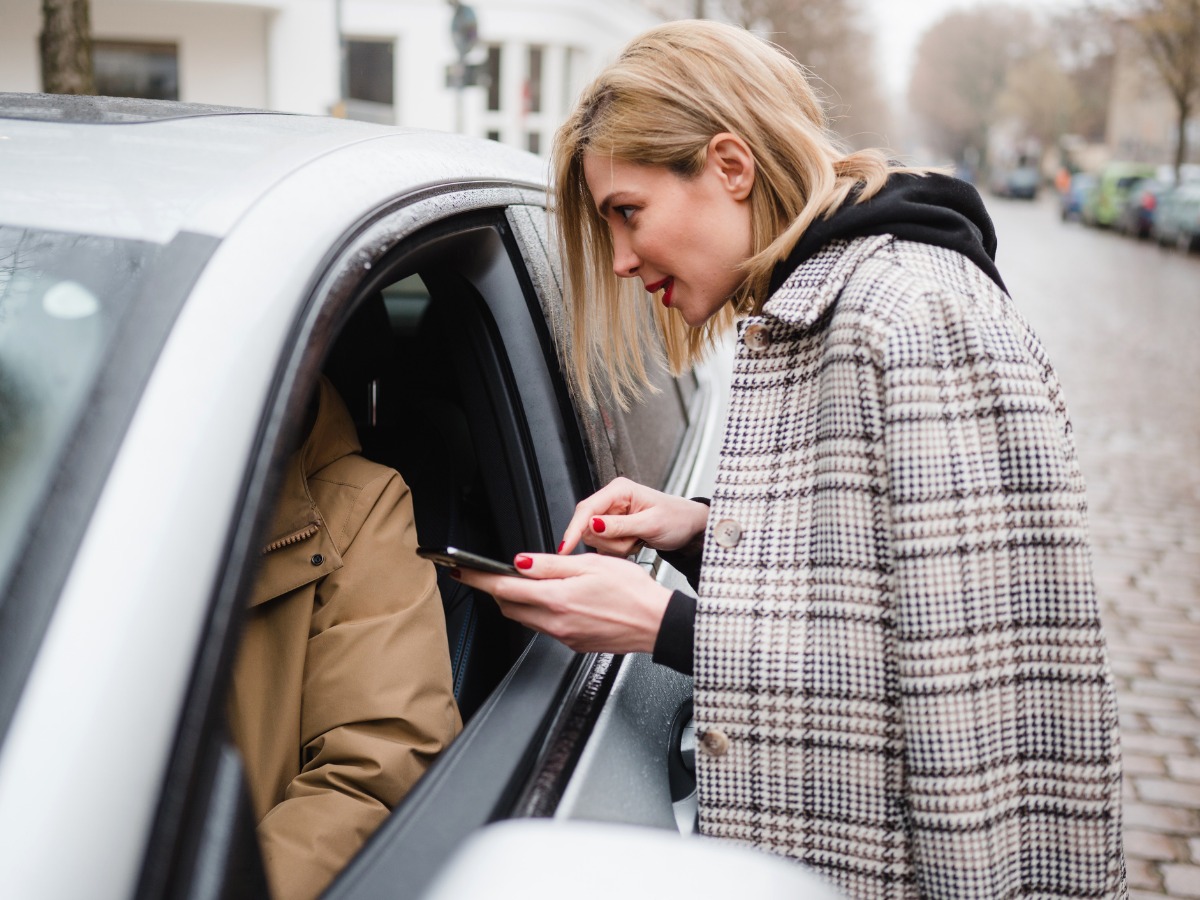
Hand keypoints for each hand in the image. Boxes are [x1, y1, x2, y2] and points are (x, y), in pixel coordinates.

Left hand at [452, 552, 672, 653]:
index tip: (459, 570)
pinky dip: (539, 612)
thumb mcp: (591, 565)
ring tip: (527, 583)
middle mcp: (555, 622)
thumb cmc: (633, 591)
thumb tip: (519, 563)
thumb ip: (550, 565)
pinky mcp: (573, 644)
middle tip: (492, 573)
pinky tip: (555, 599)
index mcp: (556, 599)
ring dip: (517, 601)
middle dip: (496, 590)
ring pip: (525, 618)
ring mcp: (563, 636)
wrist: (657, 624)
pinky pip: (544, 627)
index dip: (477, 578)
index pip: (503, 588)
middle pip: (508, 606)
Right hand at [560, 477, 709, 557]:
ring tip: (638, 539)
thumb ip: (620, 525)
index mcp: (619, 490)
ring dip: (616, 547)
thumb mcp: (651, 523)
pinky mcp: (612, 529)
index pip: (586, 509)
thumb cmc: (677, 519)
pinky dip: (619, 551)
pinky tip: (635, 543)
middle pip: (587, 527)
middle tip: (634, 539)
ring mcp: (611, 515)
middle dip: (609, 541)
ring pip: (595, 539)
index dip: (573, 529)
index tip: (564, 547)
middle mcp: (611, 500)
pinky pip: (604, 546)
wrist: (689, 527)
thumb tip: (593, 524)